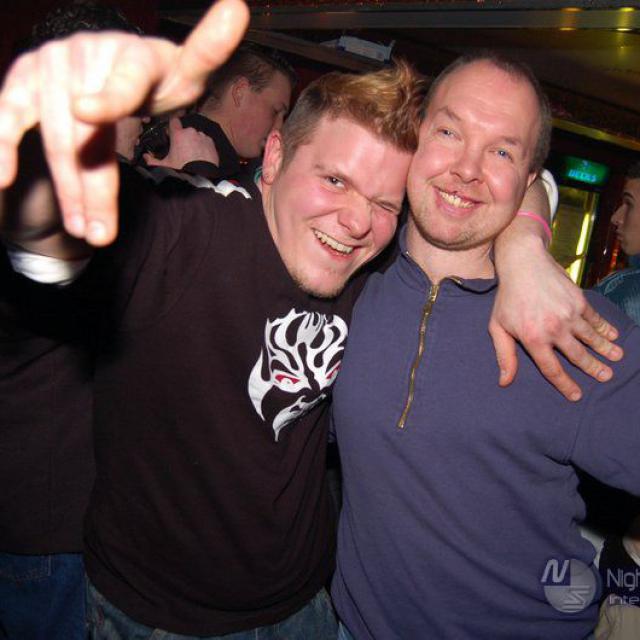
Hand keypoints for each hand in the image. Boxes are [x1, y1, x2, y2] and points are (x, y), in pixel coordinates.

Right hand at [0, 0, 248, 246]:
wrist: (103, 68)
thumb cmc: (152, 77)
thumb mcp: (184, 72)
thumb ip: (205, 52)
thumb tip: (236, 5)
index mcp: (136, 53)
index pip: (127, 82)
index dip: (109, 98)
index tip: (87, 113)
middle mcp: (89, 52)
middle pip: (91, 135)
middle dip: (96, 190)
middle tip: (102, 235)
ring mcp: (52, 64)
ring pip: (59, 140)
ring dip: (70, 192)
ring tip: (84, 230)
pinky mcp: (23, 79)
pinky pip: (9, 118)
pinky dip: (3, 148)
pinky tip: (2, 179)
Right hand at [143, 117, 219, 168]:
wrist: (201, 178)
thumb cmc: (181, 171)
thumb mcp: (164, 166)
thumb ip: (152, 161)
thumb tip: (145, 157)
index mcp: (178, 134)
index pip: (174, 121)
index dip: (172, 127)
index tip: (171, 135)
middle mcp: (191, 132)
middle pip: (186, 130)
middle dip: (184, 138)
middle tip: (182, 150)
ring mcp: (203, 137)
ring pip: (197, 136)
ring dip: (195, 142)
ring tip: (193, 155)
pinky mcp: (212, 143)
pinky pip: (206, 142)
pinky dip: (204, 147)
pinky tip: (201, 157)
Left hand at [491, 235, 621, 400]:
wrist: (523, 264)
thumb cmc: (507, 298)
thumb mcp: (498, 327)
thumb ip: (504, 355)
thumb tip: (504, 382)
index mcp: (533, 339)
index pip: (552, 369)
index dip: (565, 385)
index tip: (576, 396)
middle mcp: (554, 329)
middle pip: (577, 356)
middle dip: (593, 369)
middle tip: (606, 377)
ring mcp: (569, 314)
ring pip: (591, 338)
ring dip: (605, 349)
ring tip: (616, 359)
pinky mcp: (579, 301)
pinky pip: (595, 319)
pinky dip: (605, 328)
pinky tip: (613, 336)